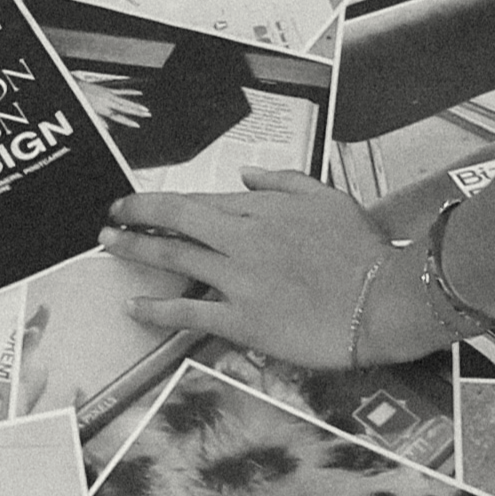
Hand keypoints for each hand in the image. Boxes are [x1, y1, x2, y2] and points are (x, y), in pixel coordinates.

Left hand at [105, 166, 408, 372]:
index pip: (200, 201)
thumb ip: (283, 182)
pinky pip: (189, 312)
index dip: (164, 202)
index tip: (140, 203)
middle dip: (137, 216)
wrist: (384, 298)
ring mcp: (239, 280)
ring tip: (109, 246)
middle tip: (110, 217)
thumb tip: (246, 175)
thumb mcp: (328, 198)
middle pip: (177, 221)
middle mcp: (243, 239)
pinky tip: (133, 306)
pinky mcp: (243, 320)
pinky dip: (157, 309)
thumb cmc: (362, 250)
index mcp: (263, 209)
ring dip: (137, 250)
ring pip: (175, 259)